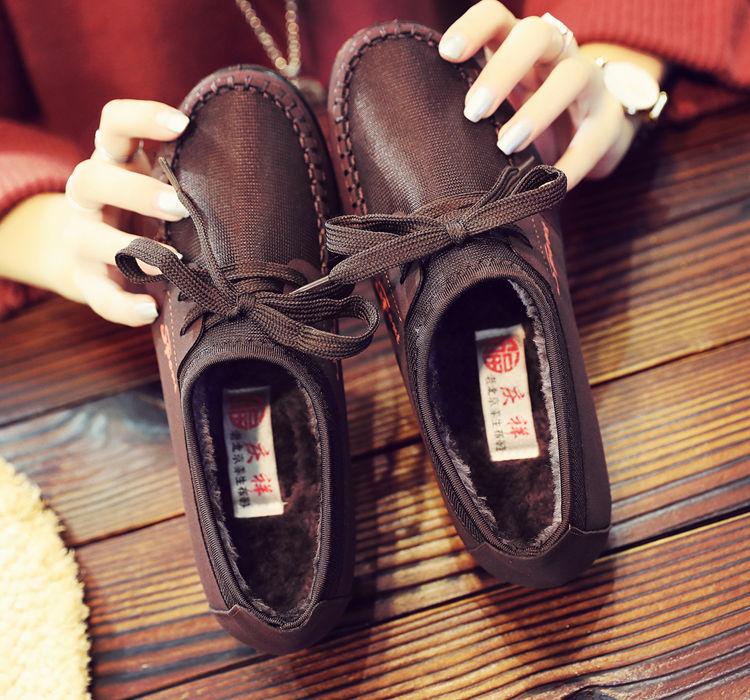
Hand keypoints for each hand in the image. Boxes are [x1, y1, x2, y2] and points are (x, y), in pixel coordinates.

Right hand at [56, 99, 192, 324]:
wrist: (90, 256)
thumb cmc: (141, 212)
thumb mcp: (157, 185)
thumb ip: (186, 175)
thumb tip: (252, 169)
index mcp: (112, 163)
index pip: (114, 123)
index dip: (142, 117)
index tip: (183, 124)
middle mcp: (88, 197)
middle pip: (90, 178)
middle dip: (136, 192)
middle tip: (180, 208)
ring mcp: (81, 238)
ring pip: (86, 238)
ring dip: (132, 250)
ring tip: (173, 265)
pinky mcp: (85, 280)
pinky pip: (98, 294)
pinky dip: (122, 306)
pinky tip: (151, 310)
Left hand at [438, 1, 658, 188]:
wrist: (590, 132)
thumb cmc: (528, 113)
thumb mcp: (500, 101)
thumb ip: (472, 104)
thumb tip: (423, 137)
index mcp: (519, 43)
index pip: (497, 15)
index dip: (473, 27)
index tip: (447, 53)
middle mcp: (556, 52)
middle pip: (535, 35)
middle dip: (502, 70)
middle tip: (473, 111)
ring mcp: (588, 81)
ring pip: (572, 75)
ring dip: (538, 109)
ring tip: (507, 144)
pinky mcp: (608, 119)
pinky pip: (593, 137)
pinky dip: (570, 163)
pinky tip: (550, 183)